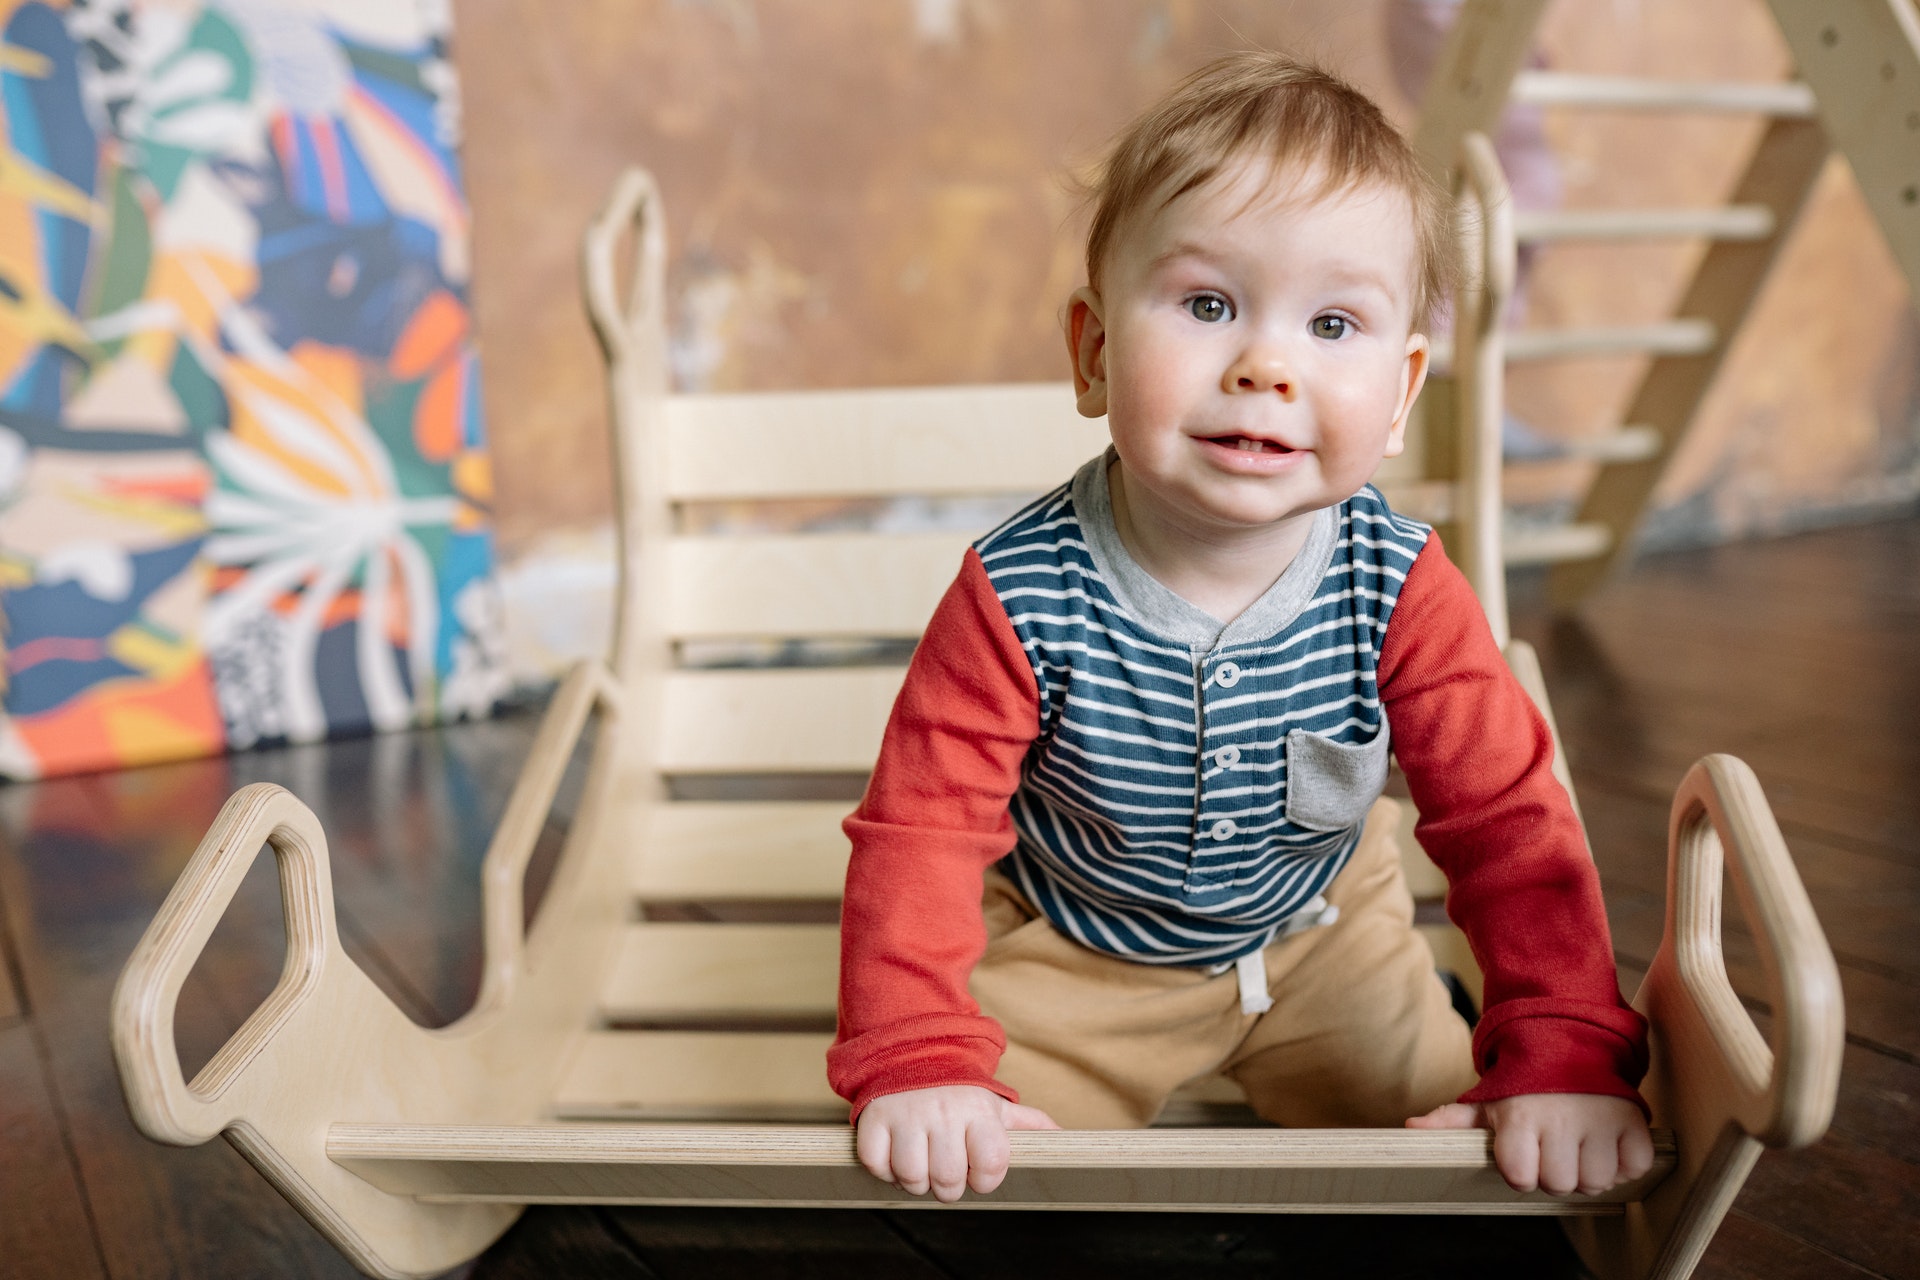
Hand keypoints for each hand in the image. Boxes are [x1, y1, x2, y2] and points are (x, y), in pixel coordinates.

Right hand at [856, 1084, 1059, 1201]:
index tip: (976, 1171)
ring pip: (911, 1178)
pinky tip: (895, 1154)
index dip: (984, 1179)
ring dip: (914, 1181)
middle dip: (947, 1187)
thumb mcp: (996, 1106)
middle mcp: (944, 1112)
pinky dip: (883, 1170)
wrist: (911, 1055)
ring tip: (920, 1162)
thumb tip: (1065, 1138)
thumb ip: (1029, 1125)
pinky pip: (876, 1165)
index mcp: (979, 1112)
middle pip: (947, 1181)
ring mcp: (906, 1115)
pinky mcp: (874, 1118)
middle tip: (944, 1170)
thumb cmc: (960, 1093)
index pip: (990, 1166)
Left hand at [1406, 1093, 1653, 1194]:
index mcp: (1521, 1116)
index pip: (1519, 1176)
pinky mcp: (1634, 1119)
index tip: (1522, 1154)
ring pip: (1596, 1181)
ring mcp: (1600, 1120)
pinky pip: (1634, 1166)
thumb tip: (1411, 1127)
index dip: (1520, 1171)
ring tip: (1580, 1143)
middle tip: (1553, 1147)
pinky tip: (1607, 1142)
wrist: (1572, 1040)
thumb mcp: (1487, 1098)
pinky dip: (1625, 1162)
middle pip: (1558, 1184)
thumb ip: (1451, 1119)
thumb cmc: (1525, 1081)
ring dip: (1590, 1170)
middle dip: (1555, 1172)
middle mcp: (1561, 1119)